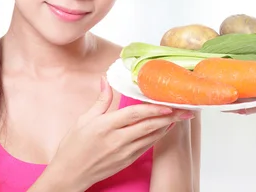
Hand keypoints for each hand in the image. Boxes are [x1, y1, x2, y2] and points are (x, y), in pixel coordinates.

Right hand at [46, 76, 192, 190]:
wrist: (69, 174)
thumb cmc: (73, 146)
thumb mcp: (84, 119)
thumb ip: (101, 100)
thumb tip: (105, 80)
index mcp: (105, 126)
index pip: (135, 115)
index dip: (153, 109)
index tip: (168, 104)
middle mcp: (117, 140)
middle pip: (148, 126)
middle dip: (169, 117)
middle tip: (185, 109)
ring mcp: (123, 152)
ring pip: (151, 137)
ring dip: (167, 126)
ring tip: (180, 116)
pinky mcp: (127, 160)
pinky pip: (147, 146)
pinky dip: (158, 136)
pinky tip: (165, 128)